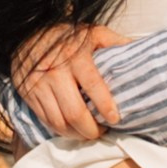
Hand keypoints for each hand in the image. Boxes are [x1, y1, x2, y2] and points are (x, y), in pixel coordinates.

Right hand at [14, 23, 127, 143]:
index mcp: (76, 57)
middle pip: (75, 113)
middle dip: (91, 130)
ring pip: (59, 122)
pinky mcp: (28, 94)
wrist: (27, 32)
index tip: (114, 119)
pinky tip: (71, 130)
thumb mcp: (92, 32)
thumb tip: (139, 49)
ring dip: (76, 135)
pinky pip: (46, 120)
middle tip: (102, 132)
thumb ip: (114, 42)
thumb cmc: (66, 36)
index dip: (105, 106)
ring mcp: (40, 85)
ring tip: (88, 134)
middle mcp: (56, 72)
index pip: (93, 86)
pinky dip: (60, 131)